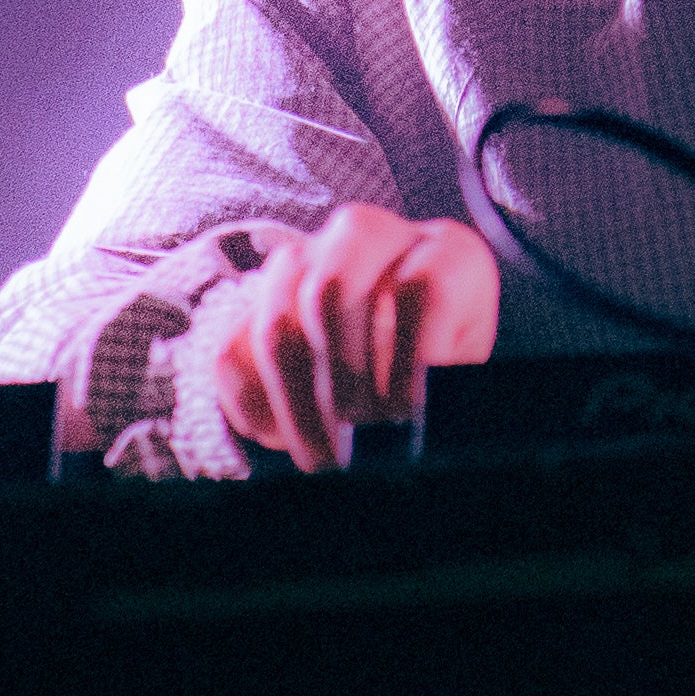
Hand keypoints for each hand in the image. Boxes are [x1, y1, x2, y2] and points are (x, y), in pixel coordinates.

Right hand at [200, 210, 500, 468]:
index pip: (424, 288)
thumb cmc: (444, 362)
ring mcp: (305, 258)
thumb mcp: (460, 372)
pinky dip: (261, 412)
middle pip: (332, 291)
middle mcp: (372, 236)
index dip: (413, 359)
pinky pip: (234, 358)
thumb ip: (441, 391)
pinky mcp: (256, 295)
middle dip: (342, 378)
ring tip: (324, 460)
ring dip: (298, 410)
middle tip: (356, 438)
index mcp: (445, 251)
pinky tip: (292, 439)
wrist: (394, 345)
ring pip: (276, 329)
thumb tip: (408, 426)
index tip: (406, 418)